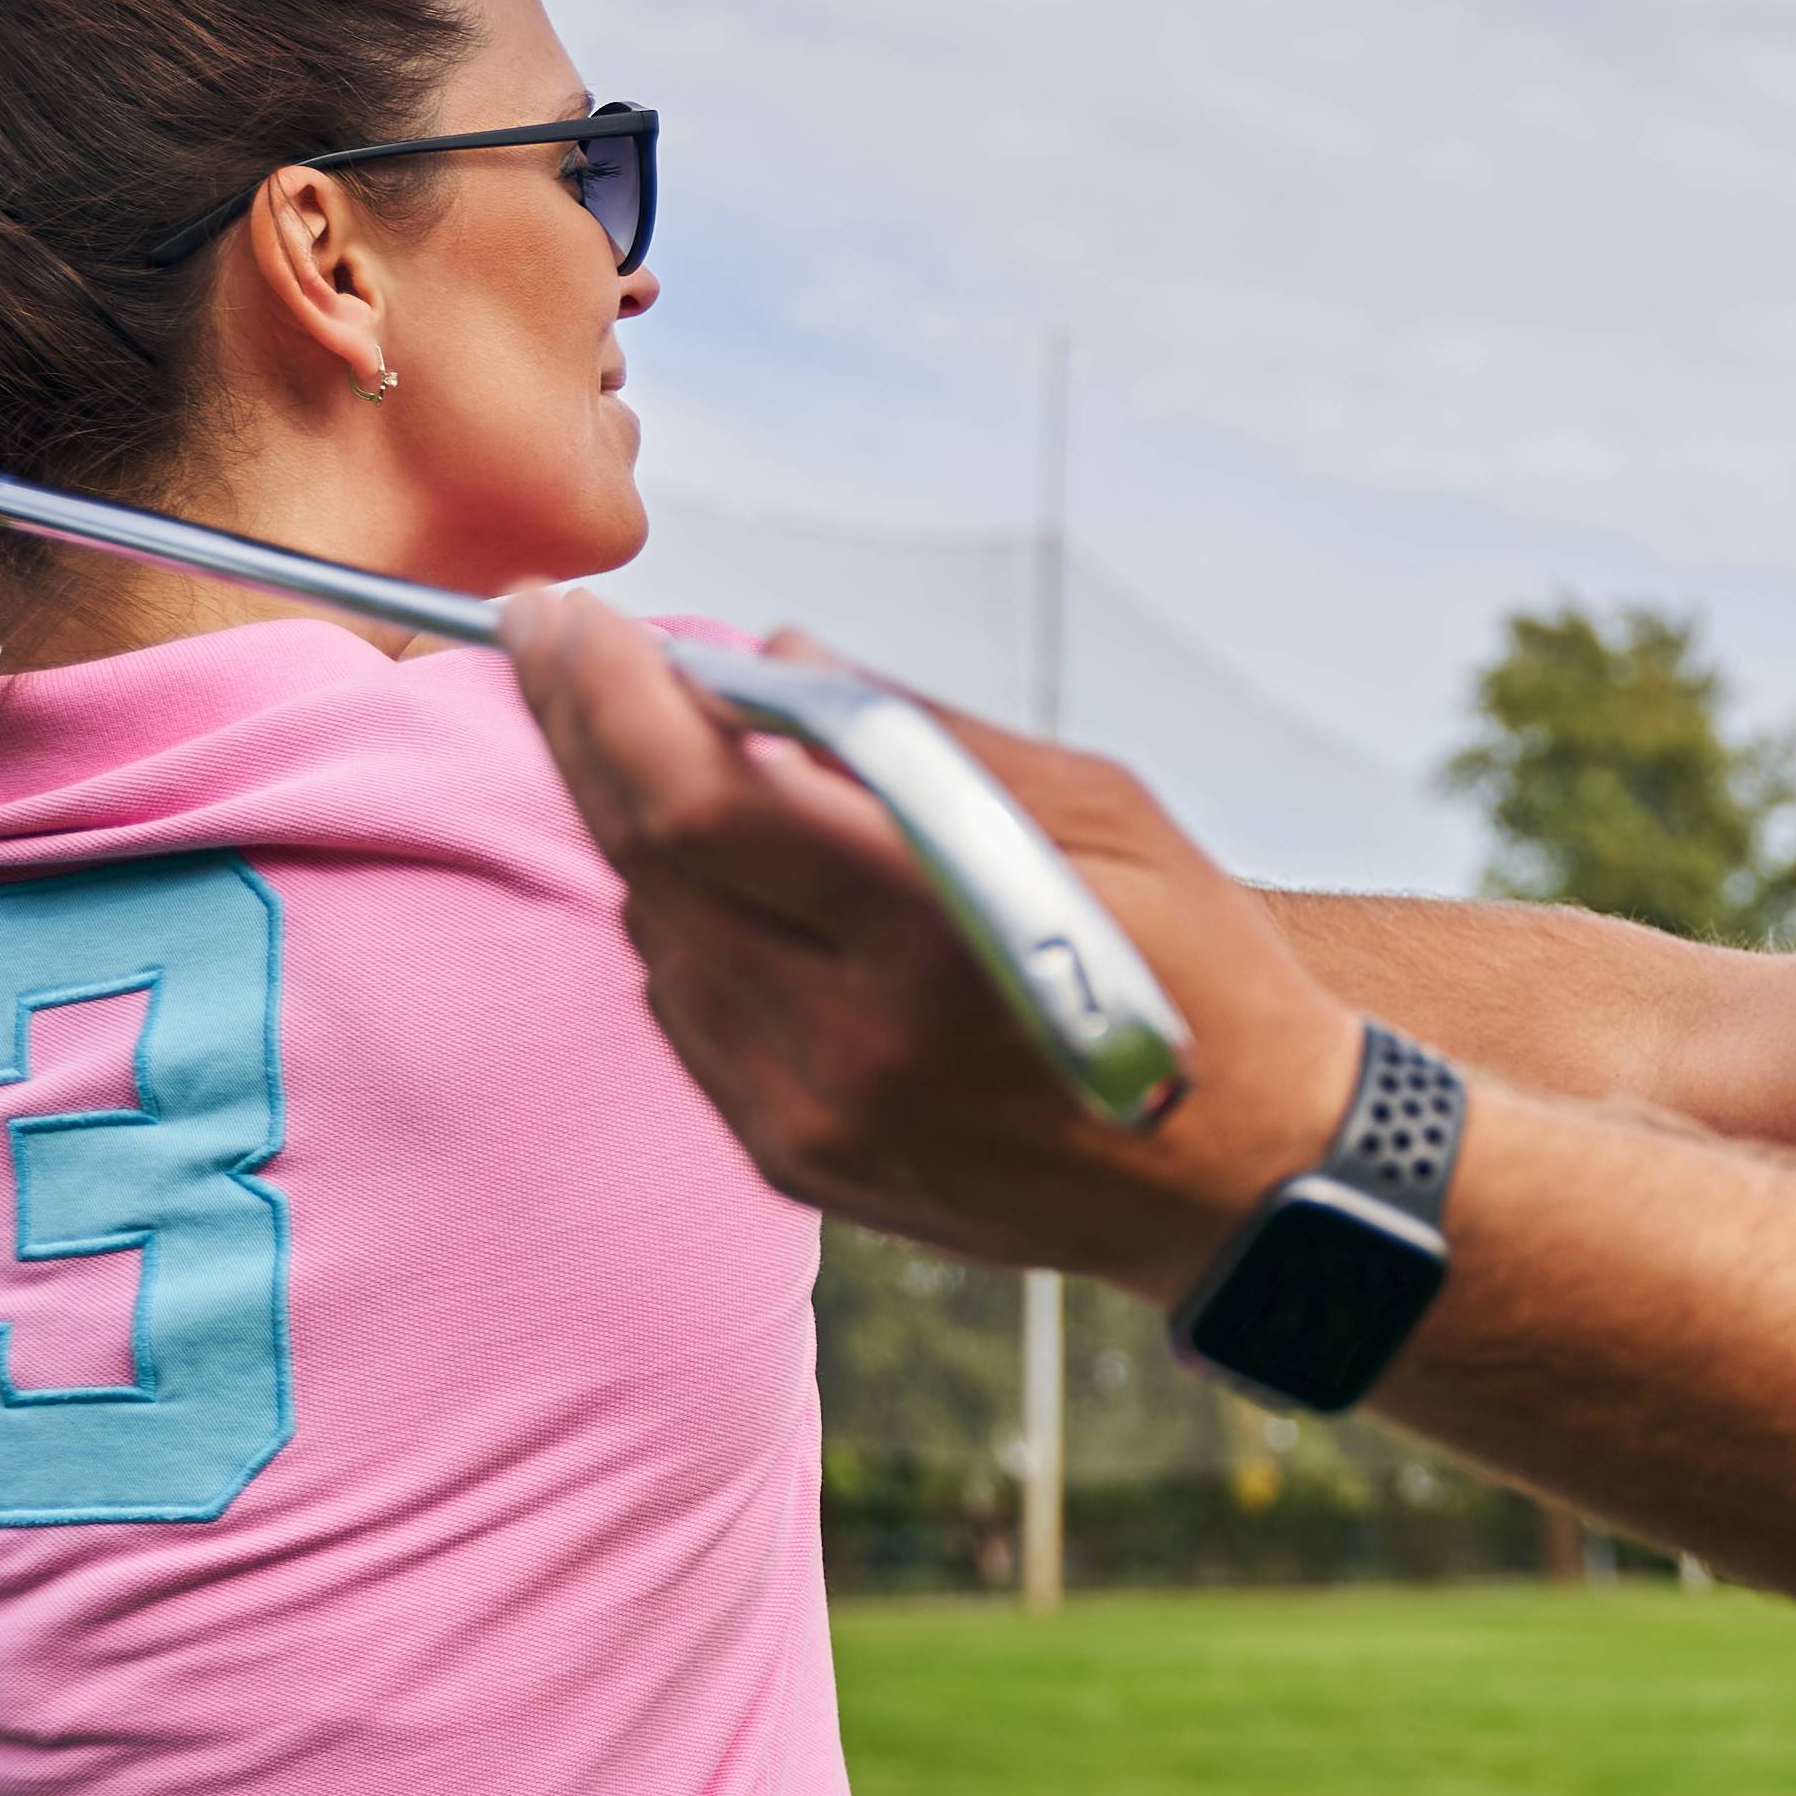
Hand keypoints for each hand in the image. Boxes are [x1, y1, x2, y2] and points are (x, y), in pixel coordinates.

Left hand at [501, 593, 1367, 1287]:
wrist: (1244, 1180)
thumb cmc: (1197, 971)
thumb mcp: (1104, 812)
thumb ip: (922, 731)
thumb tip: (770, 651)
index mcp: (934, 935)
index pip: (702, 801)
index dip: (610, 698)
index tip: (570, 615)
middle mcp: (850, 1042)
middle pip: (648, 865)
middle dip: (585, 736)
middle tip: (551, 643)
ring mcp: (812, 1117)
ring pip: (654, 938)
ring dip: (638, 830)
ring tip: (653, 744)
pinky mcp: (797, 1162)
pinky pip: (688, 1014)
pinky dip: (682, 922)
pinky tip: (721, 875)